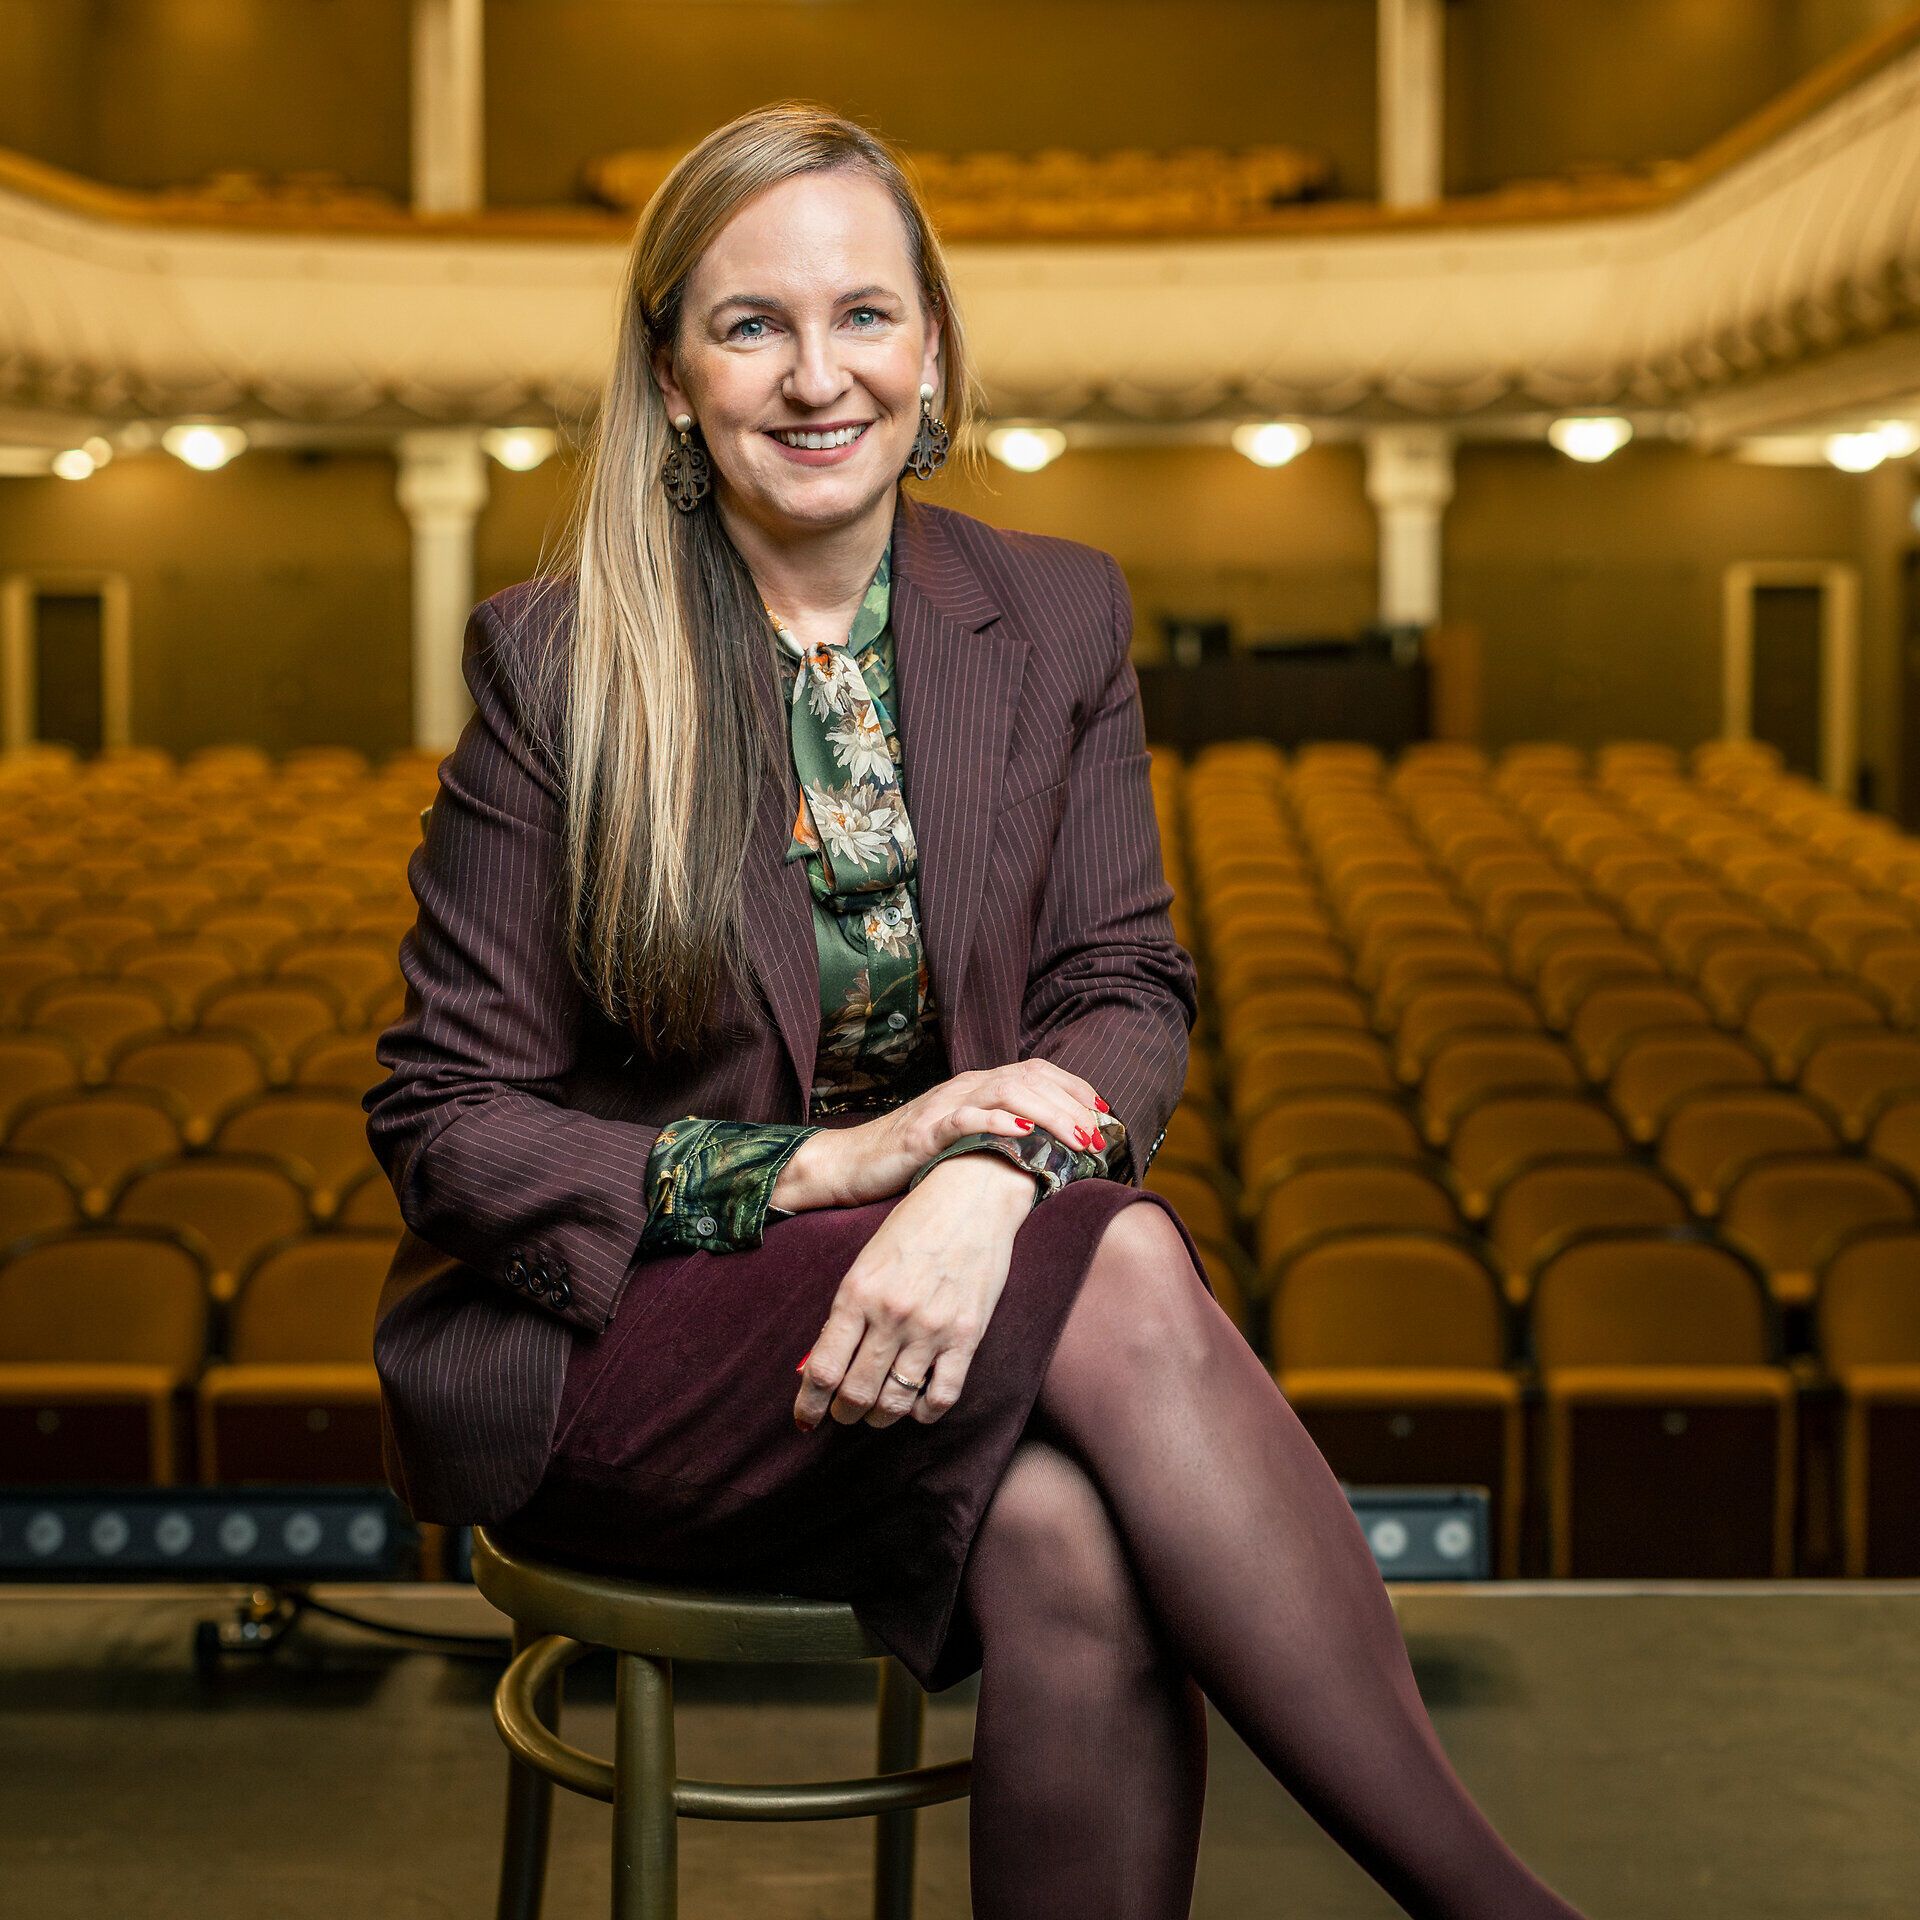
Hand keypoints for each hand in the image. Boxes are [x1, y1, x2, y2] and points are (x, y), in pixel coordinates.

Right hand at [773, 1059, 1115, 1211]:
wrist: (850, 1165)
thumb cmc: (911, 1160)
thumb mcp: (965, 1142)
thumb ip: (1001, 1137)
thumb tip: (1051, 1153)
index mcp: (979, 1087)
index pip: (1039, 1072)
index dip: (1076, 1089)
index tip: (1106, 1115)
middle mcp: (966, 1087)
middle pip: (1031, 1080)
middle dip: (1072, 1106)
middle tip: (1099, 1138)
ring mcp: (945, 1106)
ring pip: (1007, 1092)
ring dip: (1048, 1114)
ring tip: (1076, 1138)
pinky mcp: (924, 1131)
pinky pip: (964, 1118)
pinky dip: (996, 1122)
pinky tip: (1022, 1133)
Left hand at [793, 1151, 1036, 1430]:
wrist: (972, 1195)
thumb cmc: (914, 1224)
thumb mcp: (867, 1261)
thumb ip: (847, 1311)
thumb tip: (823, 1364)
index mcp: (857, 1292)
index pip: (822, 1369)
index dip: (809, 1406)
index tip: (805, 1421)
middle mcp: (890, 1315)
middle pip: (855, 1393)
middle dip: (843, 1415)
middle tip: (842, 1416)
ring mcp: (930, 1328)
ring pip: (894, 1402)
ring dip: (879, 1418)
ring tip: (875, 1415)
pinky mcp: (967, 1336)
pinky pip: (941, 1396)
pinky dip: (924, 1412)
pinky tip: (916, 1406)